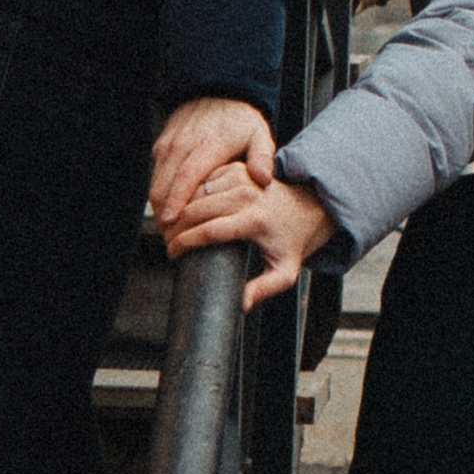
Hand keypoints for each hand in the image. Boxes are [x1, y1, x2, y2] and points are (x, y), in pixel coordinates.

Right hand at [148, 96, 273, 233]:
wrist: (217, 92)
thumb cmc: (240, 120)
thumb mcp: (259, 135)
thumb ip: (263, 158)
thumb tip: (263, 180)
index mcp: (209, 145)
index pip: (186, 177)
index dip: (177, 201)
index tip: (172, 222)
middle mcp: (184, 144)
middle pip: (165, 184)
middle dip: (164, 213)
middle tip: (172, 238)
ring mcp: (170, 144)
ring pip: (156, 181)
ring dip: (159, 206)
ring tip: (169, 231)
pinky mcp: (162, 146)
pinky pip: (155, 174)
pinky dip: (159, 193)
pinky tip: (169, 211)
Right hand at [164, 165, 334, 309]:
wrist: (307, 208)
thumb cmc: (292, 242)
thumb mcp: (284, 272)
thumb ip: (263, 290)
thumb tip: (241, 305)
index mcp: (255, 220)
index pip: (209, 230)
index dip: (185, 243)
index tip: (172, 253)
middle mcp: (247, 195)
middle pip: (196, 209)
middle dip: (174, 227)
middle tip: (166, 242)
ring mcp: (241, 178)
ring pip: (196, 192)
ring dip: (178, 209)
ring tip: (169, 228)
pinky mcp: (236, 168)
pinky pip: (202, 180)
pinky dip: (188, 194)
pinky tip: (180, 209)